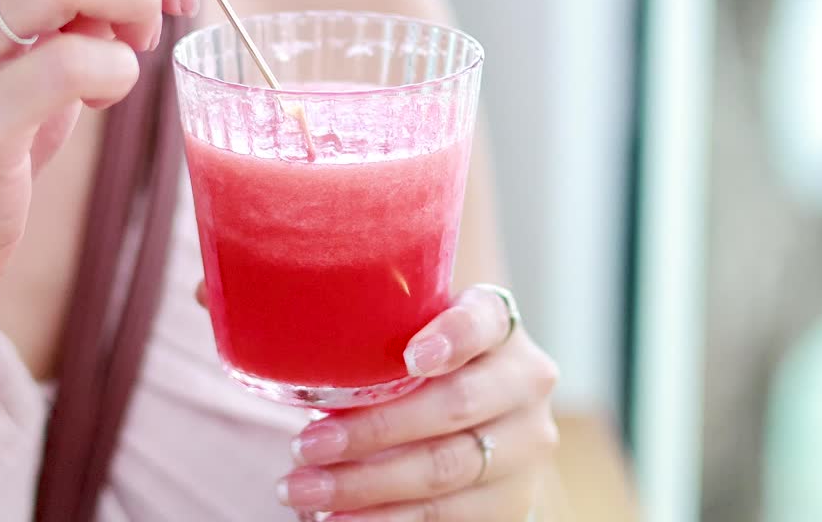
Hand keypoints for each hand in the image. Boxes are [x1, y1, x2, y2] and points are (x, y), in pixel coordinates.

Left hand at [277, 286, 558, 520]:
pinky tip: (340, 520)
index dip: (451, 337)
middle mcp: (525, 382)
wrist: (479, 420)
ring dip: (366, 486)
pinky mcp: (514, 501)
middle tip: (307, 444)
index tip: (410, 358)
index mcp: (500, 326)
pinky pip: (448, 518)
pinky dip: (387, 521)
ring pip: (446, 469)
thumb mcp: (411, 336)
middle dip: (374, 430)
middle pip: (453, 406)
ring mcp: (526, 446)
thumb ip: (378, 340)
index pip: (483, 321)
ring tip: (305, 490)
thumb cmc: (421, 367)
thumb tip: (295, 363)